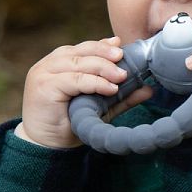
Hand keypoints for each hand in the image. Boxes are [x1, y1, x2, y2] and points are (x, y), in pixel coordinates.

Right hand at [20, 37, 152, 147]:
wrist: (48, 146)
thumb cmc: (71, 124)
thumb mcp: (100, 107)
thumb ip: (121, 97)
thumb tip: (148, 89)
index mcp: (61, 63)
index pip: (84, 48)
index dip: (103, 45)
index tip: (121, 46)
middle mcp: (50, 64)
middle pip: (81, 50)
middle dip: (105, 53)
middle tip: (124, 59)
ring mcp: (44, 73)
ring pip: (78, 62)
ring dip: (102, 67)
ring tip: (122, 76)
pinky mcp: (43, 86)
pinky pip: (73, 79)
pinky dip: (94, 82)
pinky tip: (110, 88)